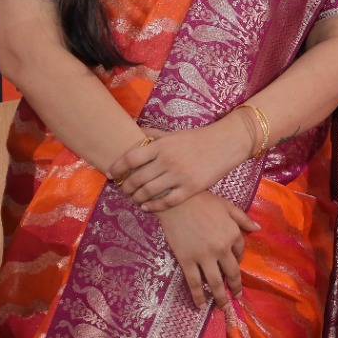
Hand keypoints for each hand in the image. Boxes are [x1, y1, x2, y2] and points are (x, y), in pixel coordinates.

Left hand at [109, 119, 252, 211]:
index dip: (117, 167)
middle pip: (136, 178)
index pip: (130, 158)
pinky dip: (153, 206)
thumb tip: (134, 131)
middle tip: (123, 189)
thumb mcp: (174, 133)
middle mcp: (168, 160)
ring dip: (137, 198)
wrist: (227, 143)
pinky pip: (167, 202)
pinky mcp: (192, 188)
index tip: (111, 174)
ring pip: (149, 192)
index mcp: (162, 145)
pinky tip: (147, 206)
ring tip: (134, 199)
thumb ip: (154, 135)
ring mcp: (180, 175)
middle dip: (125, 187)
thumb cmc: (199, 138)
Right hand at [155, 191, 260, 308]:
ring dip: (220, 298)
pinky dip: (198, 296)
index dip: (238, 260)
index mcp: (233, 234)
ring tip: (224, 308)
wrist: (175, 201)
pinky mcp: (186, 260)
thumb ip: (243, 219)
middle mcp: (221, 249)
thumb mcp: (227, 206)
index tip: (234, 265)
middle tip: (237, 298)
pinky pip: (194, 282)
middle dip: (235, 287)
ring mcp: (204, 257)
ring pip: (214, 282)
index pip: (240, 252)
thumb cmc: (202, 200)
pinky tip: (200, 306)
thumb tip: (258, 228)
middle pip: (231, 273)